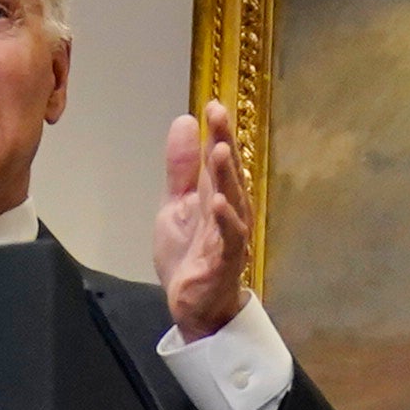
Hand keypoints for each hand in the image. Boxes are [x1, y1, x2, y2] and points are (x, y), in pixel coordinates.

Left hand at [159, 103, 258, 337]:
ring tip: (218, 151)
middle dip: (224, 143)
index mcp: (217, 195)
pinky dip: (227, 220)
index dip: (217, 132)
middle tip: (219, 114)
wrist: (191, 305)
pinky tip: (220, 202)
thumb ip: (181, 168)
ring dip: (226, 177)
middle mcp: (229, 211)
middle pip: (228, 173)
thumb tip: (185, 121)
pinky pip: (230, 239)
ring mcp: (230, 236)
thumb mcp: (176, 204)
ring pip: (233, 201)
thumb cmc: (190, 255)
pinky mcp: (226, 261)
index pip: (219, 158)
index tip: (212, 104)